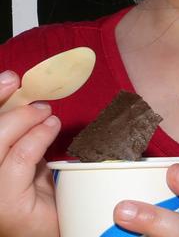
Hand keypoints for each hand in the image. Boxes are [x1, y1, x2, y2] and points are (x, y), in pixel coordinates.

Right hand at [0, 71, 60, 236]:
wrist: (52, 229)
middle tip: (40, 103)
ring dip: (25, 121)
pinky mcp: (3, 204)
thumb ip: (18, 135)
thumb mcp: (23, 158)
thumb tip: (30, 99)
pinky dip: (38, 137)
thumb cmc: (36, 195)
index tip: (11, 79)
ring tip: (48, 116)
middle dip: (10, 109)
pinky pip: (19, 159)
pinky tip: (51, 128)